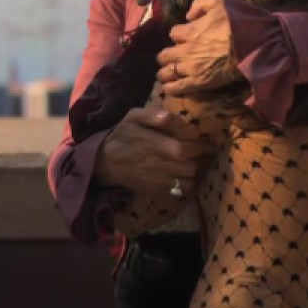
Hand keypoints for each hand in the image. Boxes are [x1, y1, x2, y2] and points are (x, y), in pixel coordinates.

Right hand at [94, 108, 209, 196]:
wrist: (105, 161)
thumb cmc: (122, 136)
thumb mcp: (132, 117)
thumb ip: (151, 115)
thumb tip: (168, 116)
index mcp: (156, 145)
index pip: (186, 150)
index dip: (198, 148)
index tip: (202, 144)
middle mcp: (159, 165)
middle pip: (190, 168)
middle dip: (194, 161)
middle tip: (191, 155)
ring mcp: (158, 181)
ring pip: (187, 182)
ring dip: (189, 175)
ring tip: (185, 166)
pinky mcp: (155, 191)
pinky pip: (178, 192)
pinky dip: (182, 186)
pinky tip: (176, 176)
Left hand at [156, 0, 243, 94]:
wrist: (257, 46)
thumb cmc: (241, 22)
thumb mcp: (220, 2)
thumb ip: (200, 5)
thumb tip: (189, 15)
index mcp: (190, 31)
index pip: (173, 33)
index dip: (178, 34)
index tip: (183, 35)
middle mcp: (186, 50)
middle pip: (165, 54)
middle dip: (165, 55)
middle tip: (168, 57)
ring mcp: (192, 68)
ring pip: (167, 71)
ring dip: (164, 72)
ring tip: (164, 74)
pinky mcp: (200, 82)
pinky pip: (179, 87)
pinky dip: (170, 88)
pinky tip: (166, 88)